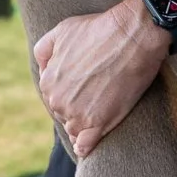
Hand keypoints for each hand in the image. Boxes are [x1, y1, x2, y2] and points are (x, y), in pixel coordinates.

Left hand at [31, 0, 168, 158]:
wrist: (133, 34)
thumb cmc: (99, 29)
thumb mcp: (62, 30)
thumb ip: (44, 51)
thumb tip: (43, 69)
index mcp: (47, 82)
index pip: (52, 95)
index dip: (69, 90)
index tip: (85, 85)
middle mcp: (58, 101)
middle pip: (62, 113)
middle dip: (76, 106)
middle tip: (96, 93)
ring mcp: (77, 115)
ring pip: (74, 129)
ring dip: (83, 123)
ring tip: (101, 109)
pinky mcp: (99, 124)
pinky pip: (84, 146)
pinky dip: (86, 146)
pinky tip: (90, 142)